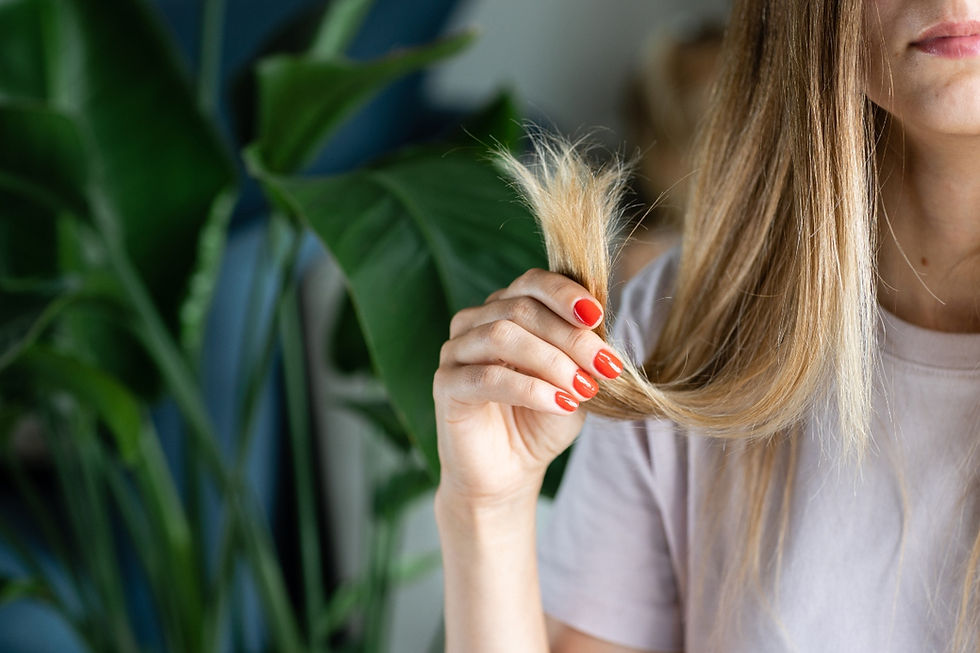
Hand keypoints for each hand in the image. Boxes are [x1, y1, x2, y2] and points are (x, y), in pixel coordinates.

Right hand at [433, 268, 623, 506]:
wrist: (510, 472)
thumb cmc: (542, 420)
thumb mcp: (574, 379)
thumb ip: (582, 351)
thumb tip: (602, 328)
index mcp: (505, 309)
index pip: (532, 283)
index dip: (566, 294)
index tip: (598, 317)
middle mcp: (476, 322)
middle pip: (522, 309)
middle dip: (571, 337)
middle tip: (605, 366)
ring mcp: (455, 351)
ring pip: (503, 336)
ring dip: (552, 361)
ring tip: (584, 388)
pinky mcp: (445, 385)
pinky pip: (487, 378)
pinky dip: (530, 389)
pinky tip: (561, 405)